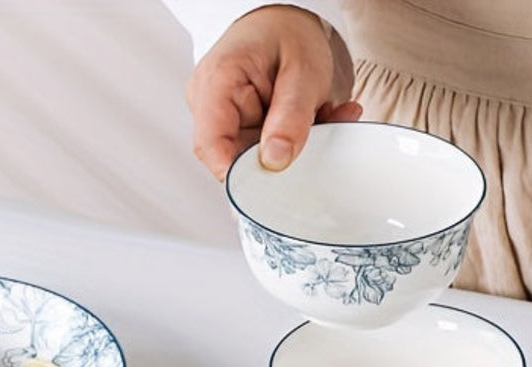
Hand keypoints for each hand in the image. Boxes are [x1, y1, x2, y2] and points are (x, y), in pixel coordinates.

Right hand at [185, 4, 361, 180]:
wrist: (288, 19)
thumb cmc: (289, 33)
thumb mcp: (302, 70)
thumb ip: (290, 117)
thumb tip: (274, 162)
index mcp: (216, 83)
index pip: (211, 145)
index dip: (237, 174)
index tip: (272, 182)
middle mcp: (210, 104)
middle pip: (235, 157)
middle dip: (280, 156)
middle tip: (319, 131)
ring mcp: (224, 118)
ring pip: (255, 157)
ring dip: (294, 146)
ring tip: (321, 115)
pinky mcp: (241, 127)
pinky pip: (266, 149)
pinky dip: (295, 140)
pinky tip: (317, 117)